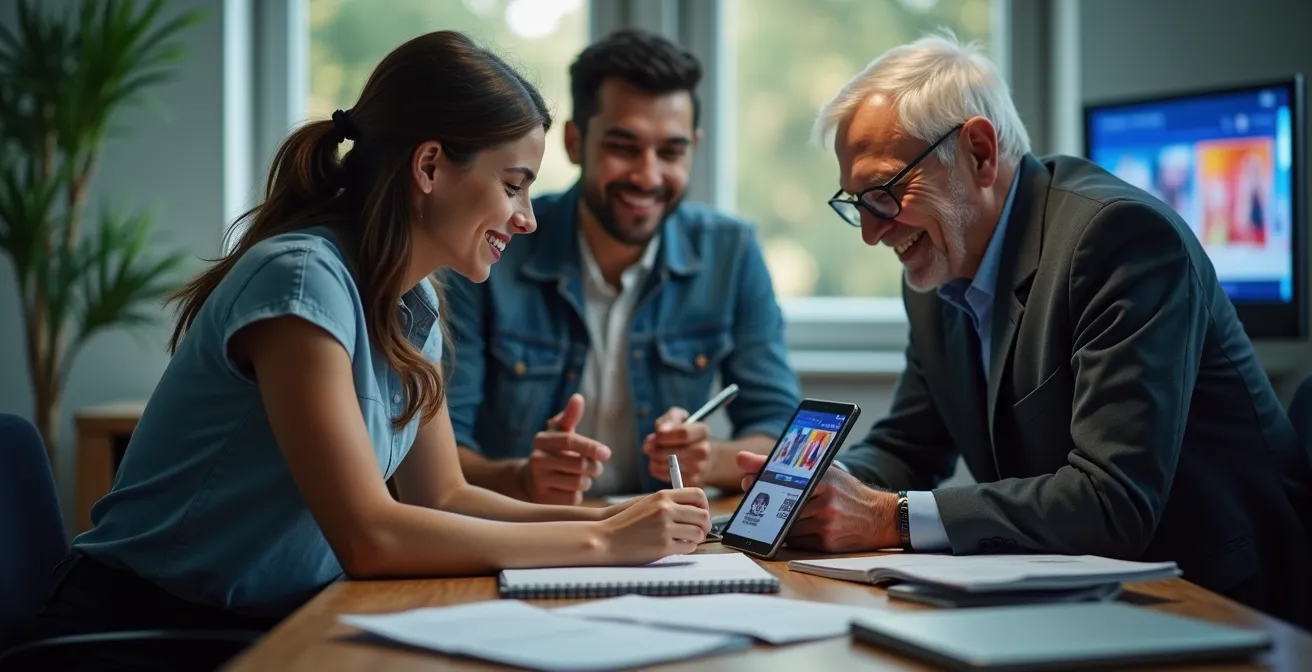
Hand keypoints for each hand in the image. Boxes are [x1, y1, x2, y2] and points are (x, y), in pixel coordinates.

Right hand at [520, 394, 610, 505]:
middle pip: (579, 465)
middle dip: (594, 467)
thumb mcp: (559, 432)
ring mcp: (538, 480)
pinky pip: (573, 498)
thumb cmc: (553, 452)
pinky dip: (577, 495)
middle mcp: (537, 459)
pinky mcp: (543, 499)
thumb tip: (578, 398)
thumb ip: (570, 416)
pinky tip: (569, 489)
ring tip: (580, 478)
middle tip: (594, 468)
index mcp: (542, 440)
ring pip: (579, 483)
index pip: (570, 441)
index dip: (591, 447)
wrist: (529, 480)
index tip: (607, 453)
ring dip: (587, 481)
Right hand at [598, 487, 710, 563]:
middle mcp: (666, 510)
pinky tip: (679, 547)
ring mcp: (665, 528)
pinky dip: (687, 548)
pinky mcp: (664, 546)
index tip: (701, 512)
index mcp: (662, 496)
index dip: (704, 505)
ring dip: (696, 538)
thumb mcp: (647, 504)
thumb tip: (695, 508)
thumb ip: (669, 503)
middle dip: (704, 525)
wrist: (606, 538)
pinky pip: (688, 547)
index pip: (697, 494)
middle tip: (700, 530)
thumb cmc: (626, 522)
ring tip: (688, 540)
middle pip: (702, 515)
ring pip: (698, 533)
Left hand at [642, 407, 714, 485]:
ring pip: (670, 466)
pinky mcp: (693, 481)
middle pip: (674, 453)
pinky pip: (668, 477)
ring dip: (656, 460)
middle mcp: (704, 450)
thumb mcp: (678, 419)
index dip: (665, 435)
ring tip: (654, 454)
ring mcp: (700, 467)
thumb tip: (657, 435)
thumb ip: (667, 420)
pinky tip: (658, 463)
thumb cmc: (684, 435)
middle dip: (656, 450)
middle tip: (649, 447)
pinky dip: (658, 470)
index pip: (684, 434)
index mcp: (702, 431)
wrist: (701, 455)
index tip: (657, 435)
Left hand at [735, 451, 898, 552]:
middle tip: (753, 498)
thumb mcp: (827, 473)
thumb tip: (748, 461)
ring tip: (777, 514)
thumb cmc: (848, 493)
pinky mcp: (826, 544)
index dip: (763, 476)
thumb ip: (793, 467)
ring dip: (778, 521)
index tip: (745, 477)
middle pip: (782, 504)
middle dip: (766, 501)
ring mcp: (826, 524)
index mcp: (824, 480)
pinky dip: (790, 535)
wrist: (880, 517)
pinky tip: (794, 528)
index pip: (786, 476)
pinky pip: (796, 541)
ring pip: (786, 525)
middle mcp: (825, 502)